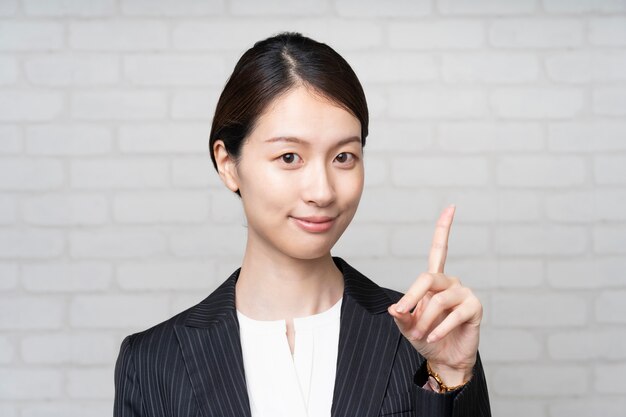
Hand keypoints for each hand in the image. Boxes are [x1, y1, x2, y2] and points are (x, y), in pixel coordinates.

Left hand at [387, 205, 481, 385]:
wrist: (445, 359)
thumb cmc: (427, 338)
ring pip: (437, 300)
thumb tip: (394, 309)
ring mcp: (464, 293)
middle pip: (427, 278)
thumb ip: (401, 316)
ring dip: (425, 320)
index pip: (439, 249)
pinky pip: (453, 313)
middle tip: (403, 316)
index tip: (451, 207)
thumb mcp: (408, 327)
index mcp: (434, 281)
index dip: (444, 228)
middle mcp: (450, 282)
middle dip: (412, 298)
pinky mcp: (474, 307)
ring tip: (421, 334)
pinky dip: (439, 328)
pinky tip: (433, 337)